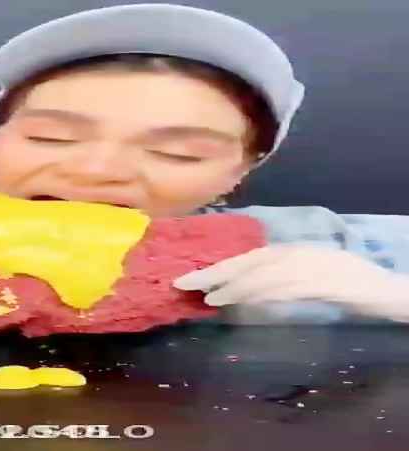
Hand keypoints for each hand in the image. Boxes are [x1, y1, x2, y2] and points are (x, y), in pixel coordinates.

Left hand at [173, 244, 408, 321]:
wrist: (373, 283)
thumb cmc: (336, 277)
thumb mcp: (299, 270)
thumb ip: (270, 276)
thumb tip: (236, 288)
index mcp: (285, 251)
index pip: (243, 259)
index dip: (214, 268)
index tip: (187, 278)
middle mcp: (291, 255)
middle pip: (245, 264)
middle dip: (213, 274)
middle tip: (182, 284)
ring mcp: (304, 268)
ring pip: (260, 277)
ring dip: (232, 287)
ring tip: (207, 298)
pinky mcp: (318, 283)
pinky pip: (281, 289)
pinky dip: (259, 295)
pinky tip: (241, 302)